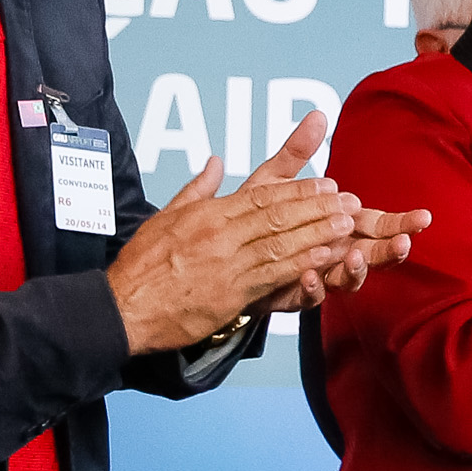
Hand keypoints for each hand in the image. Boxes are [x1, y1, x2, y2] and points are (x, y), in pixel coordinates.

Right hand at [109, 111, 405, 352]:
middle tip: (349, 201)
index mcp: (207, 214)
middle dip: (318, 207)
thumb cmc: (142, 265)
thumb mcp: (165, 216)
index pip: (262, 196)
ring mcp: (226, 265)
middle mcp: (219, 235)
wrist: (122, 308)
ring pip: (281, 243)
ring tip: (348, 225)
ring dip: (319, 233)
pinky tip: (325, 258)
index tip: (327, 183)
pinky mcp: (230, 294)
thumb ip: (197, 189)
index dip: (299, 189)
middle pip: (278, 216)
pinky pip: (273, 275)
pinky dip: (302, 265)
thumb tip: (215, 161)